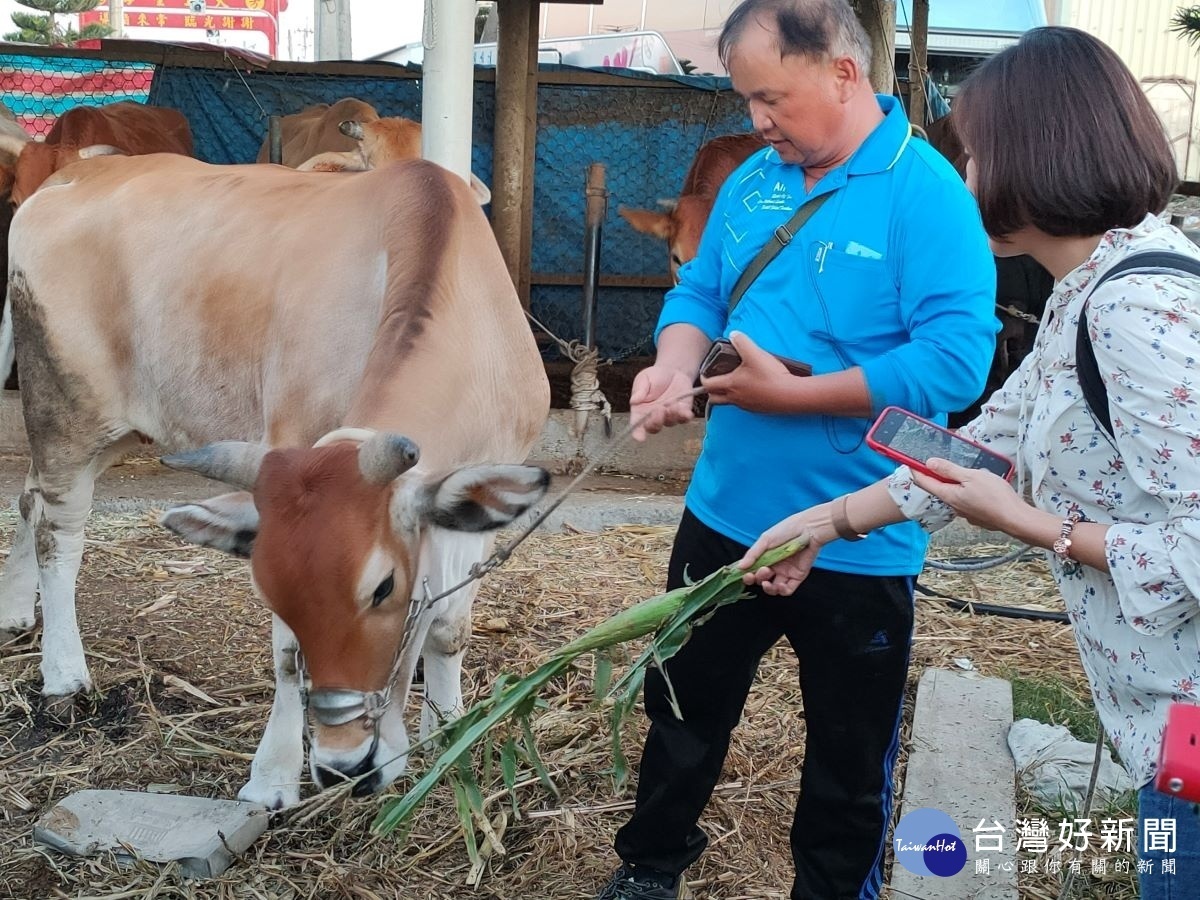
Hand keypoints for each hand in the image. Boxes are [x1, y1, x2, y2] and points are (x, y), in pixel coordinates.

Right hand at [629, 364, 696, 440]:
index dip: (637, 433)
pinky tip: (685, 411)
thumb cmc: (655, 376)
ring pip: (669, 423)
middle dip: (656, 422)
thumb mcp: (644, 378)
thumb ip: (639, 389)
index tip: (640, 437)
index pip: (636, 425)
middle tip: (659, 410)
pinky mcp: (683, 412)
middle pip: (653, 427)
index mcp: (641, 410)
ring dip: (671, 416)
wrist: (673, 371)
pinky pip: (684, 418)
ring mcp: (669, 415)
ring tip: (672, 403)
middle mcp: (654, 416)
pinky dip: (684, 416)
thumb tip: (634, 401)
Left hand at [702, 331, 796, 412]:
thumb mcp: (755, 354)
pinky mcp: (757, 409)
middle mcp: (735, 398)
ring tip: (734, 382)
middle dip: (711, 390)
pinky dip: (742, 397)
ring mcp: (746, 406)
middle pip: (714, 399)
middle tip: (715, 380)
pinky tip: (751, 388)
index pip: (707, 385)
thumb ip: (742, 342)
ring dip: (727, 394)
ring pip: (729, 402)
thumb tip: (734, 334)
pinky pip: (743, 404)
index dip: (703, 378)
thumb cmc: (770, 376)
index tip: (705, 372)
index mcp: (730, 385)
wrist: (790, 395)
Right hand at [736, 509, 828, 595]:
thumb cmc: (786, 530)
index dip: (748, 576)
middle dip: (758, 578)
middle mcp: (775, 566)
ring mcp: (786, 572)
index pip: (753, 571)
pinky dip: (781, 591)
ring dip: (768, 589)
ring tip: (767, 582)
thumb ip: (753, 554)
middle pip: (761, 580)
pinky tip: (779, 585)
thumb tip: (740, 567)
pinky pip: (788, 590)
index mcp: (765, 557)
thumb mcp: (766, 539)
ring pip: (773, 588)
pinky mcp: (797, 576)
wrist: (808, 529)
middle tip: (763, 570)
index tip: (746, 575)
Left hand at [910, 458, 1028, 533]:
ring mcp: (965, 513)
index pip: (925, 483)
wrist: (1015, 519)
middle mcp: (954, 506)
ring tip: (958, 473)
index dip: (916, 471)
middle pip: (938, 489)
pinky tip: (974, 487)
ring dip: (951, 484)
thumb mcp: (971, 476)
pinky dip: (964, 492)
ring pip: (953, 495)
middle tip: (933, 464)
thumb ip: (949, 470)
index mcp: (949, 495)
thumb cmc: (995, 496)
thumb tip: (929, 463)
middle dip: (934, 477)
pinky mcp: (976, 515)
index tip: (910, 462)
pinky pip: (965, 501)